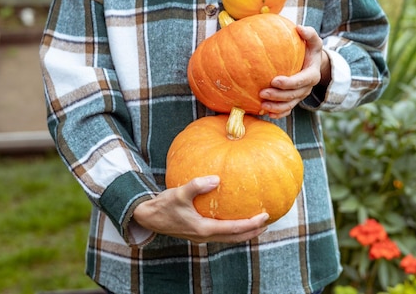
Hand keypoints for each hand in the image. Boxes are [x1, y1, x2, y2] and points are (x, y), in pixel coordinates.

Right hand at [132, 175, 269, 243]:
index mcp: (203, 229)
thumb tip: (217, 179)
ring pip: (229, 237)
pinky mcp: (198, 232)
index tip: (265, 216)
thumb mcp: (179, 193)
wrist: (147, 217)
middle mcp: (205, 235)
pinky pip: (221, 232)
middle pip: (235, 237)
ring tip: (257, 222)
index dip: (251, 224)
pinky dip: (232, 228)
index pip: (233, 229)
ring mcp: (201, 236)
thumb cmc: (163, 205)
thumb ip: (197, 185)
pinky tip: (235, 216)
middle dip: (253, 231)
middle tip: (268, 222)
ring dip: (244, 231)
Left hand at [259, 25, 330, 118]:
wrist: (312, 64)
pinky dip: (278, 113)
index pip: (300, 81)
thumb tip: (299, 27)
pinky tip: (266, 114)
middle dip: (278, 96)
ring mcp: (300, 96)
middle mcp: (306, 88)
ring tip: (262, 105)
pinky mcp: (293, 101)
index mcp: (312, 75)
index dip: (288, 83)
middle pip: (293, 96)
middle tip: (262, 93)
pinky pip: (286, 110)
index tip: (274, 80)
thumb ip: (309, 33)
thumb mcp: (314, 41)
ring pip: (289, 105)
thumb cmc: (310, 50)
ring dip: (276, 107)